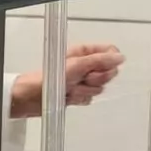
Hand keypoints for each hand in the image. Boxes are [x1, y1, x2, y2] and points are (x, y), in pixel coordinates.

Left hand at [9, 43, 125, 116]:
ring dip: (84, 90)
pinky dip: (80, 99)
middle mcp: (84, 65)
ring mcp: (82, 80)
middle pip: (107, 72)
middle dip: (94, 79)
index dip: (109, 63)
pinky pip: (90, 98)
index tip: (97, 69)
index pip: (110, 53)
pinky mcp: (78, 94)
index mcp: (83, 52)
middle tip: (80, 79)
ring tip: (69, 89)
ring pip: (98, 88)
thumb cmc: (46, 79)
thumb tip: (120, 57)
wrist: (31, 98)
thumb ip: (99, 61)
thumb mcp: (75, 66)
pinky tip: (68, 97)